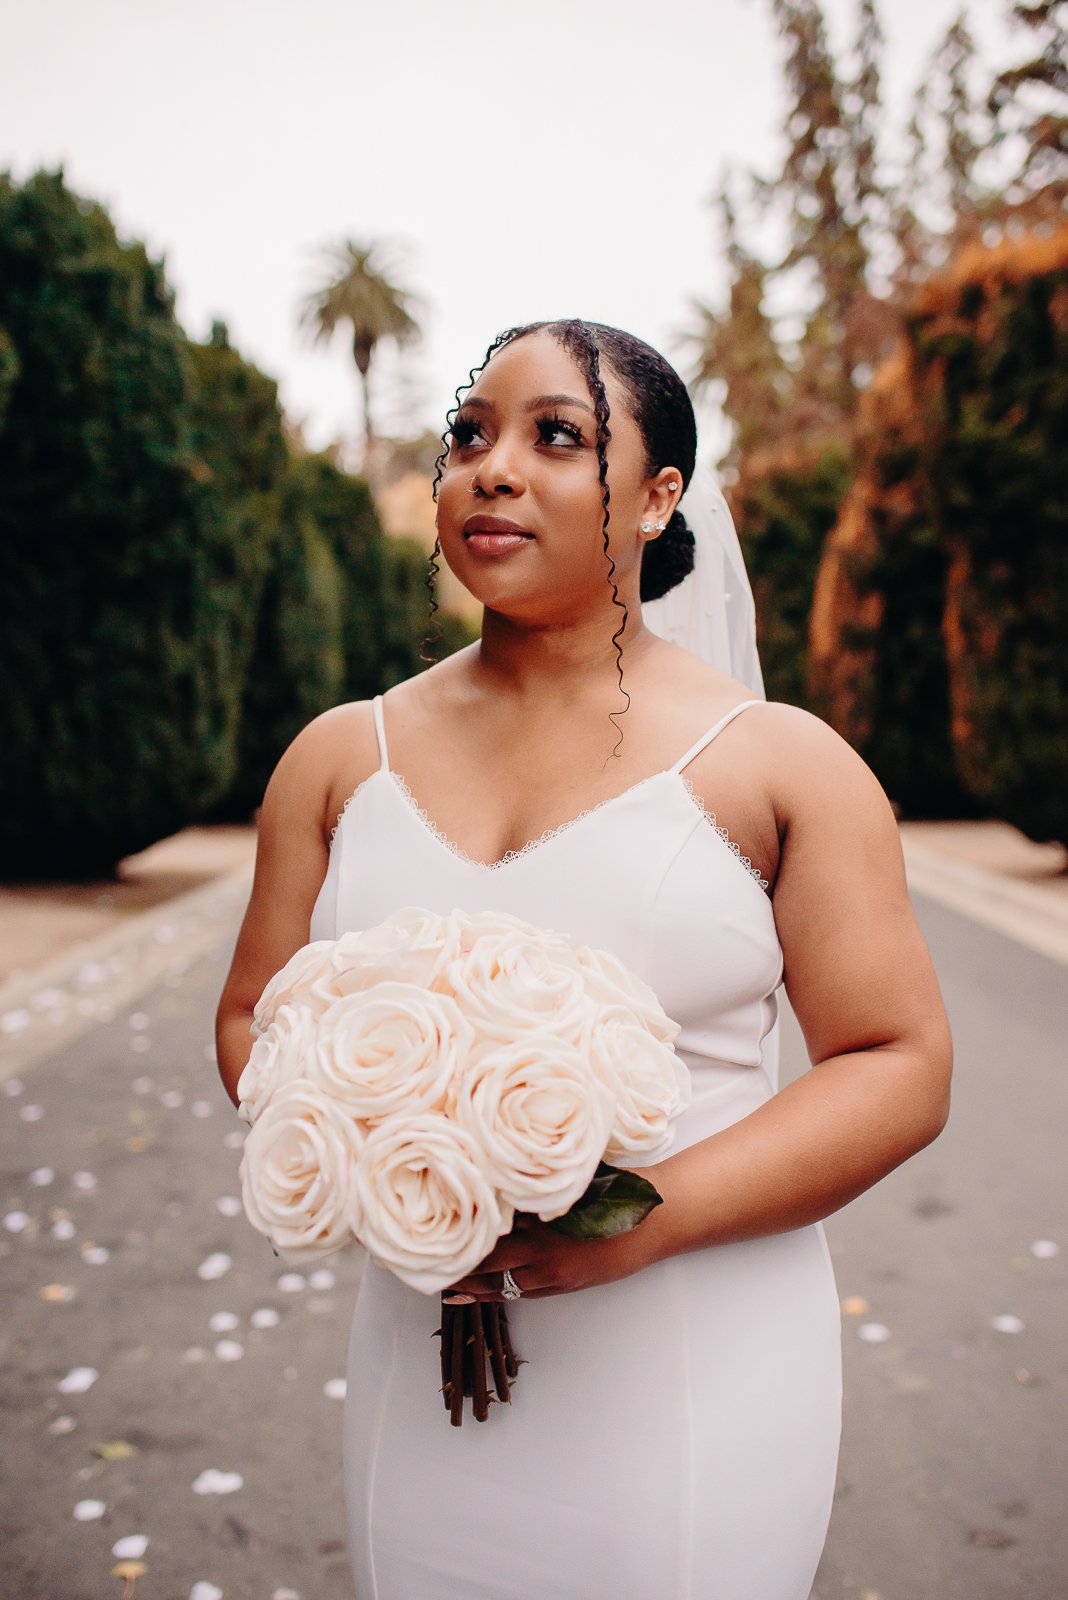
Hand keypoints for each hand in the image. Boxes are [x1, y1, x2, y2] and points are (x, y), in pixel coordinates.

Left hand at [443, 1167, 663, 1301]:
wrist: (655, 1221)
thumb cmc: (617, 1193)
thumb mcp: (571, 1185)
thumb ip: (537, 1190)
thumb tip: (501, 1181)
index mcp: (543, 1227)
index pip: (491, 1238)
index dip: (464, 1240)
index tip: (438, 1239)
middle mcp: (545, 1255)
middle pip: (490, 1268)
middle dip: (461, 1270)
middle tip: (430, 1271)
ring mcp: (556, 1276)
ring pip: (506, 1287)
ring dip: (477, 1289)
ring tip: (449, 1292)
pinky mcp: (568, 1286)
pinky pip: (527, 1294)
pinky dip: (504, 1293)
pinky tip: (488, 1293)